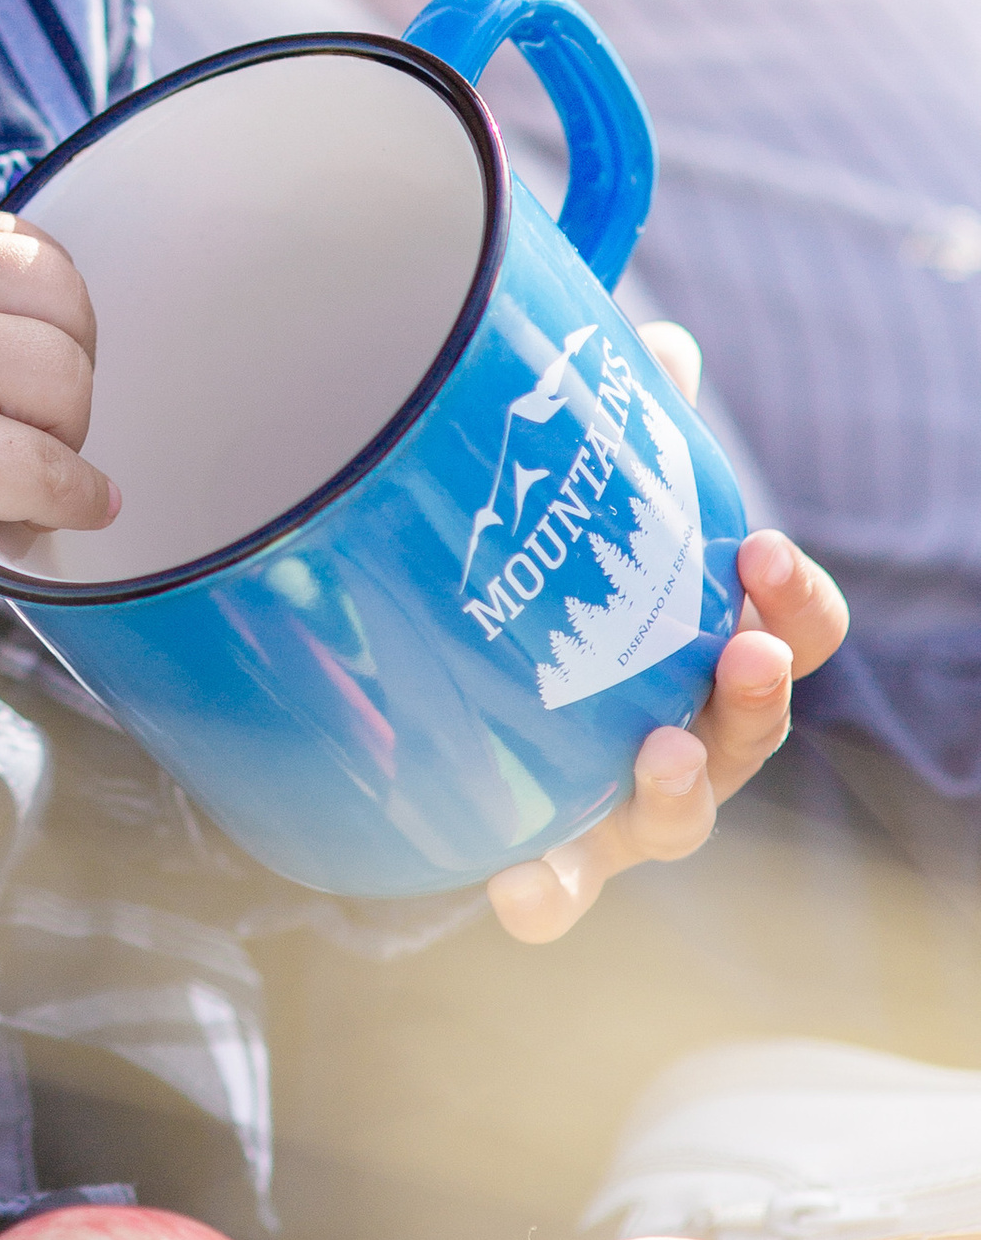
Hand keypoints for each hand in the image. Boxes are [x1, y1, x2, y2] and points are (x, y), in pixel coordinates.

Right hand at [0, 207, 116, 662]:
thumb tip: (49, 331)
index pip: (35, 252)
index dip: (61, 313)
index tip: (54, 352)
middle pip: (67, 316)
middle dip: (70, 376)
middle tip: (43, 421)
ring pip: (67, 389)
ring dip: (67, 437)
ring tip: (32, 465)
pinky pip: (52, 474)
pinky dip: (77, 498)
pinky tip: (77, 507)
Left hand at [486, 323, 847, 940]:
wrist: (442, 683)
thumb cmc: (550, 583)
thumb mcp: (588, 499)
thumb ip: (630, 429)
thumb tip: (662, 344)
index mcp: (709, 654)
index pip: (795, 632)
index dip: (797, 603)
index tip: (766, 552)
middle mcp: (683, 737)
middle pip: (752, 733)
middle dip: (761, 696)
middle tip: (748, 651)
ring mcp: (618, 807)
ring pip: (677, 821)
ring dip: (683, 790)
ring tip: (662, 749)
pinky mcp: (544, 855)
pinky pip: (554, 892)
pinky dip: (545, 894)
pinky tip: (515, 883)